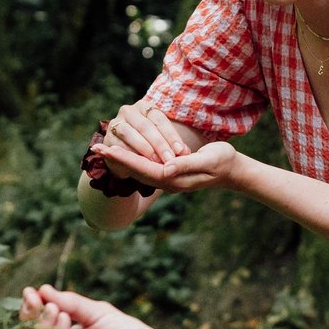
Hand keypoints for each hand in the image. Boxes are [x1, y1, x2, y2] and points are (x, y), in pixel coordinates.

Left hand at [97, 131, 239, 194]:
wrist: (233, 170)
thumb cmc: (222, 161)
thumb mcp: (207, 160)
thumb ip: (186, 164)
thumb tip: (166, 168)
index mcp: (174, 178)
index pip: (143, 168)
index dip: (123, 158)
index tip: (106, 150)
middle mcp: (167, 180)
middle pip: (136, 170)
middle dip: (116, 158)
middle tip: (95, 147)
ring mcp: (168, 178)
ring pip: (139, 169)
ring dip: (121, 158)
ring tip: (103, 149)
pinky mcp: (170, 172)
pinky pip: (147, 166)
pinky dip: (133, 159)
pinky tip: (124, 152)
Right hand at [103, 103, 193, 166]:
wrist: (127, 156)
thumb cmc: (150, 146)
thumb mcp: (163, 143)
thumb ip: (173, 146)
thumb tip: (187, 154)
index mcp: (146, 107)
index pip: (160, 119)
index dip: (171, 136)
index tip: (182, 151)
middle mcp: (129, 111)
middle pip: (146, 126)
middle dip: (159, 144)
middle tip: (171, 159)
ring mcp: (116, 123)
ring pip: (130, 134)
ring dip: (144, 149)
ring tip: (156, 162)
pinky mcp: (107, 138)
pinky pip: (118, 145)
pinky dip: (130, 155)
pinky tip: (140, 164)